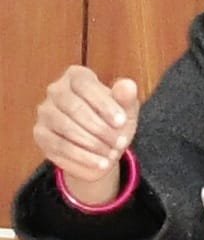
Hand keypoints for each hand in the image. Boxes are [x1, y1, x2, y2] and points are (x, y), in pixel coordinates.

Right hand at [33, 65, 139, 202]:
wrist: (102, 146)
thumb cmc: (114, 119)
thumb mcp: (126, 108)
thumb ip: (127, 96)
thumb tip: (126, 86)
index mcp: (77, 76)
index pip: (87, 86)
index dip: (105, 105)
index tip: (122, 122)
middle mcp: (56, 90)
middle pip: (75, 108)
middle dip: (100, 128)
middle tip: (120, 142)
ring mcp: (45, 112)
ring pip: (67, 128)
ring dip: (92, 143)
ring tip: (112, 153)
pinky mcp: (41, 134)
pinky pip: (60, 146)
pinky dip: (83, 157)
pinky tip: (101, 163)